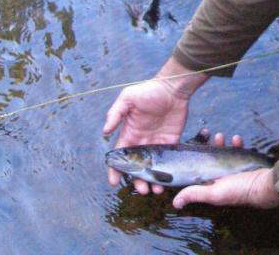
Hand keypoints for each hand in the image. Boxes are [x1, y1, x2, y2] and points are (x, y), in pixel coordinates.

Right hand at [103, 58, 207, 194]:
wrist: (173, 88)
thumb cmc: (148, 91)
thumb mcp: (127, 98)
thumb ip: (115, 114)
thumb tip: (105, 131)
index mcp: (129, 133)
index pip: (120, 156)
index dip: (115, 170)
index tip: (114, 182)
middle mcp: (142, 141)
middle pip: (137, 167)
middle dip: (137, 180)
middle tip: (141, 190)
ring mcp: (157, 143)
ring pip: (153, 167)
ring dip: (152, 180)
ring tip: (155, 190)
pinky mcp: (171, 142)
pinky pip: (168, 160)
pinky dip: (167, 172)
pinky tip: (168, 181)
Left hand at [172, 138, 278, 209]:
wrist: (266, 184)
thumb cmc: (239, 190)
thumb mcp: (214, 192)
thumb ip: (195, 194)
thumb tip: (175, 203)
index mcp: (212, 185)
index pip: (199, 173)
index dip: (194, 161)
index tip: (193, 146)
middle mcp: (221, 178)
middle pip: (211, 160)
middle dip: (210, 147)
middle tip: (211, 136)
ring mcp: (233, 170)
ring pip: (224, 154)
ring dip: (222, 144)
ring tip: (221, 135)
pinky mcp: (245, 164)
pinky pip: (238, 152)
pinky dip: (237, 144)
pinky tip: (237, 139)